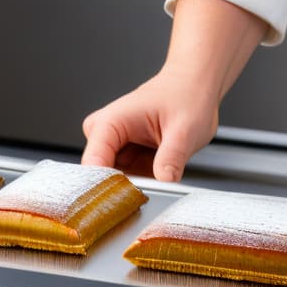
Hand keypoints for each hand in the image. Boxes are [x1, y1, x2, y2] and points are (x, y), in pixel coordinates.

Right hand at [81, 0, 267, 181]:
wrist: (193, 86)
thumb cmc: (186, 96)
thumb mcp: (185, 129)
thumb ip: (172, 156)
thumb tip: (164, 180)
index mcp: (110, 123)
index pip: (93, 165)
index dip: (107, 188)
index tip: (127, 200)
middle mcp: (104, 135)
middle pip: (100, 178)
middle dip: (124, 189)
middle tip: (152, 186)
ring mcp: (113, 147)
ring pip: (114, 182)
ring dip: (136, 186)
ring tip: (158, 173)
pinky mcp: (124, 157)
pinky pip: (126, 180)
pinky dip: (142, 183)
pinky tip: (158, 173)